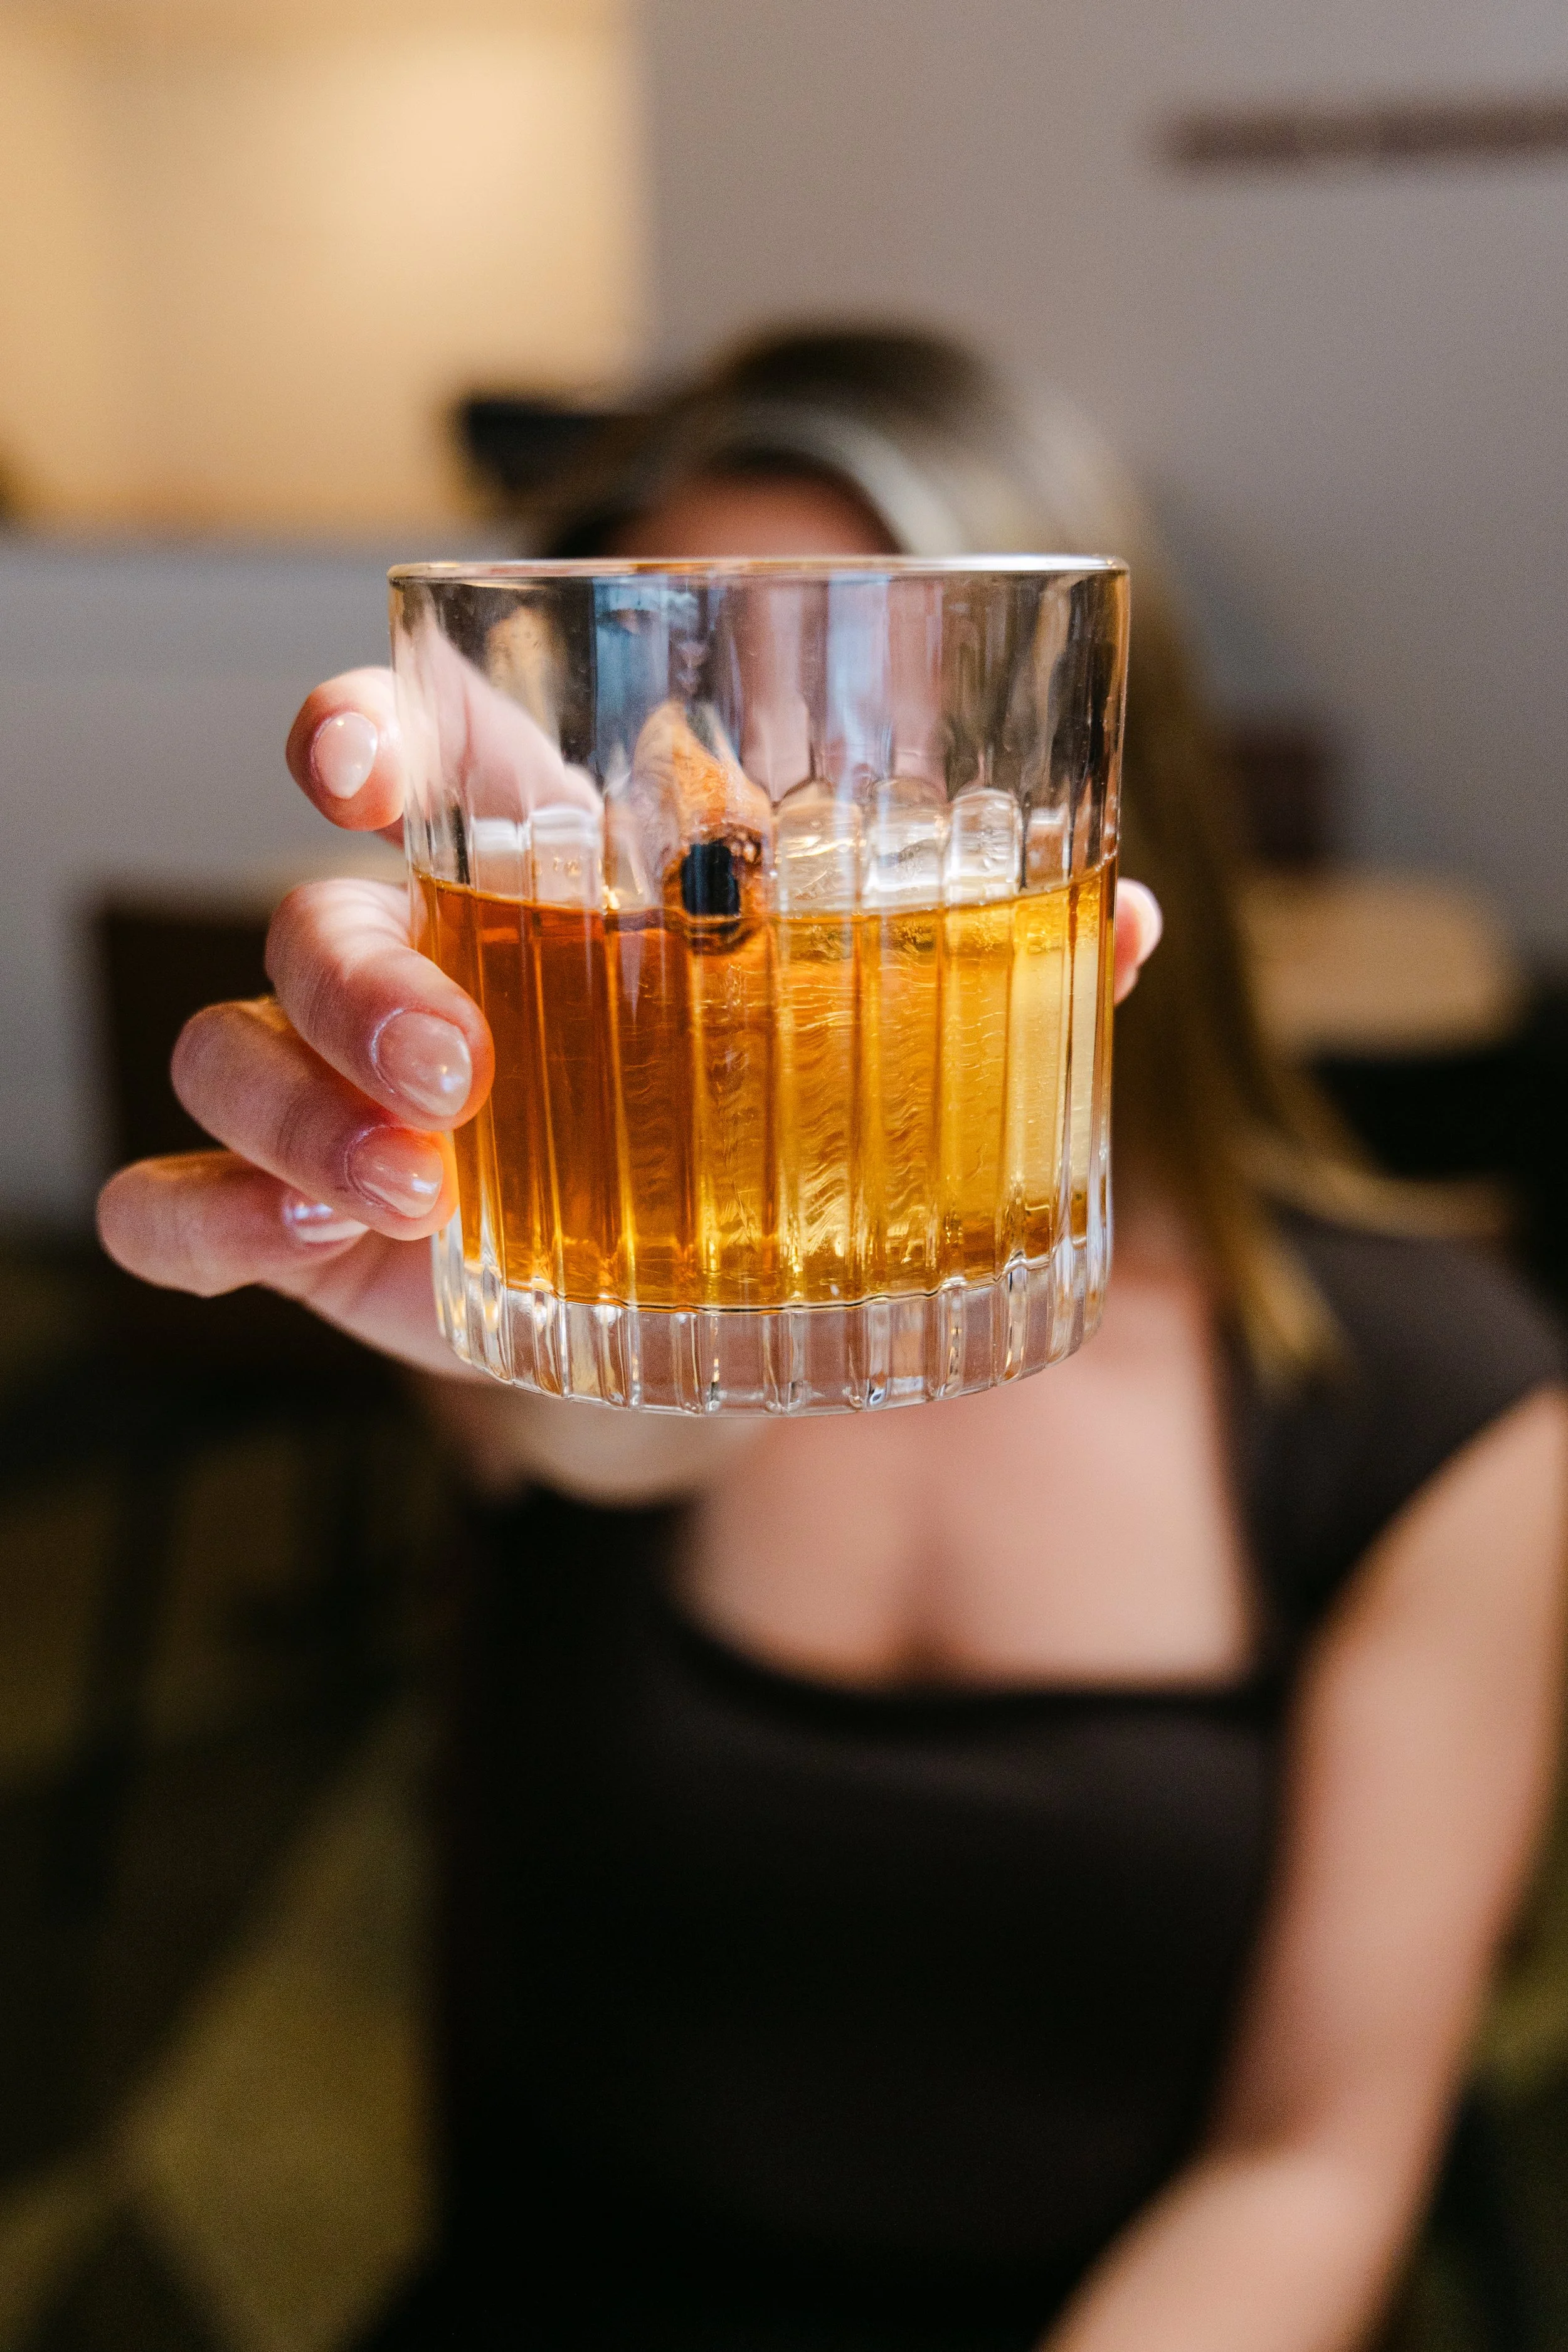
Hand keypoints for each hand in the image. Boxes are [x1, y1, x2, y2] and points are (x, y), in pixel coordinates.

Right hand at [96, 667, 1163, 1383]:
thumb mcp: (868, 1034)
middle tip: (467, 1070)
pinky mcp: (312, 1233)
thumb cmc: (770, 1118)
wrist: (714, 1299)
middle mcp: (419, 970)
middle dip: (358, 982)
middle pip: (312, 920)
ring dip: (296, 1109)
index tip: (354, 766)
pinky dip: (208, 1217)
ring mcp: (347, 1102)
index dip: (354, 734)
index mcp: (534, 880)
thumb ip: (985, 962)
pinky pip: (184, 1208)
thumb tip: (1128, 916)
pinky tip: (298, 1248)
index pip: (408, 758)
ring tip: (410, 1190)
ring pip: (233, 1051)